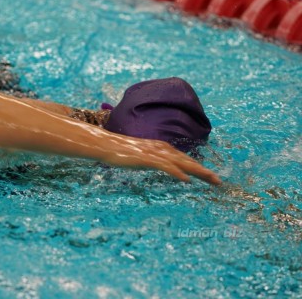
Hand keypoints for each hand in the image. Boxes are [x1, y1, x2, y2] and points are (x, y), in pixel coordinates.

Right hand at [104, 138, 220, 184]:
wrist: (107, 145)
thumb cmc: (122, 152)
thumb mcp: (142, 157)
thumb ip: (154, 160)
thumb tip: (163, 167)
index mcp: (162, 148)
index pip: (185, 160)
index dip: (199, 168)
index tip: (210, 178)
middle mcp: (162, 149)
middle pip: (188, 161)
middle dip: (204, 171)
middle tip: (219, 182)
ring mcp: (155, 153)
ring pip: (181, 163)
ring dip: (198, 171)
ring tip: (211, 180)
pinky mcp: (147, 158)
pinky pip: (166, 166)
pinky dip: (177, 172)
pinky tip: (186, 180)